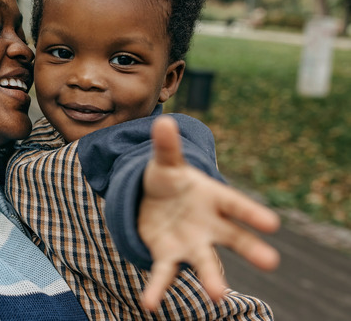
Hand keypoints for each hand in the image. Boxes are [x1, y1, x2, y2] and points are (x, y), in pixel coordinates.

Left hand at [138, 116, 279, 310]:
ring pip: (205, 262)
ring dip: (212, 278)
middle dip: (251, 249)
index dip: (252, 213)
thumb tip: (162, 121)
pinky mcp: (168, 255)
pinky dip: (157, 288)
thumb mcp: (165, 163)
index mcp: (213, 198)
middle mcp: (209, 225)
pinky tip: (149, 304)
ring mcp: (191, 243)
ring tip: (217, 295)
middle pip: (233, 238)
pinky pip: (164, 273)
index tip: (273, 224)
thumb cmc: (167, 179)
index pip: (236, 204)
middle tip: (271, 262)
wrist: (151, 200)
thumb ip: (166, 147)